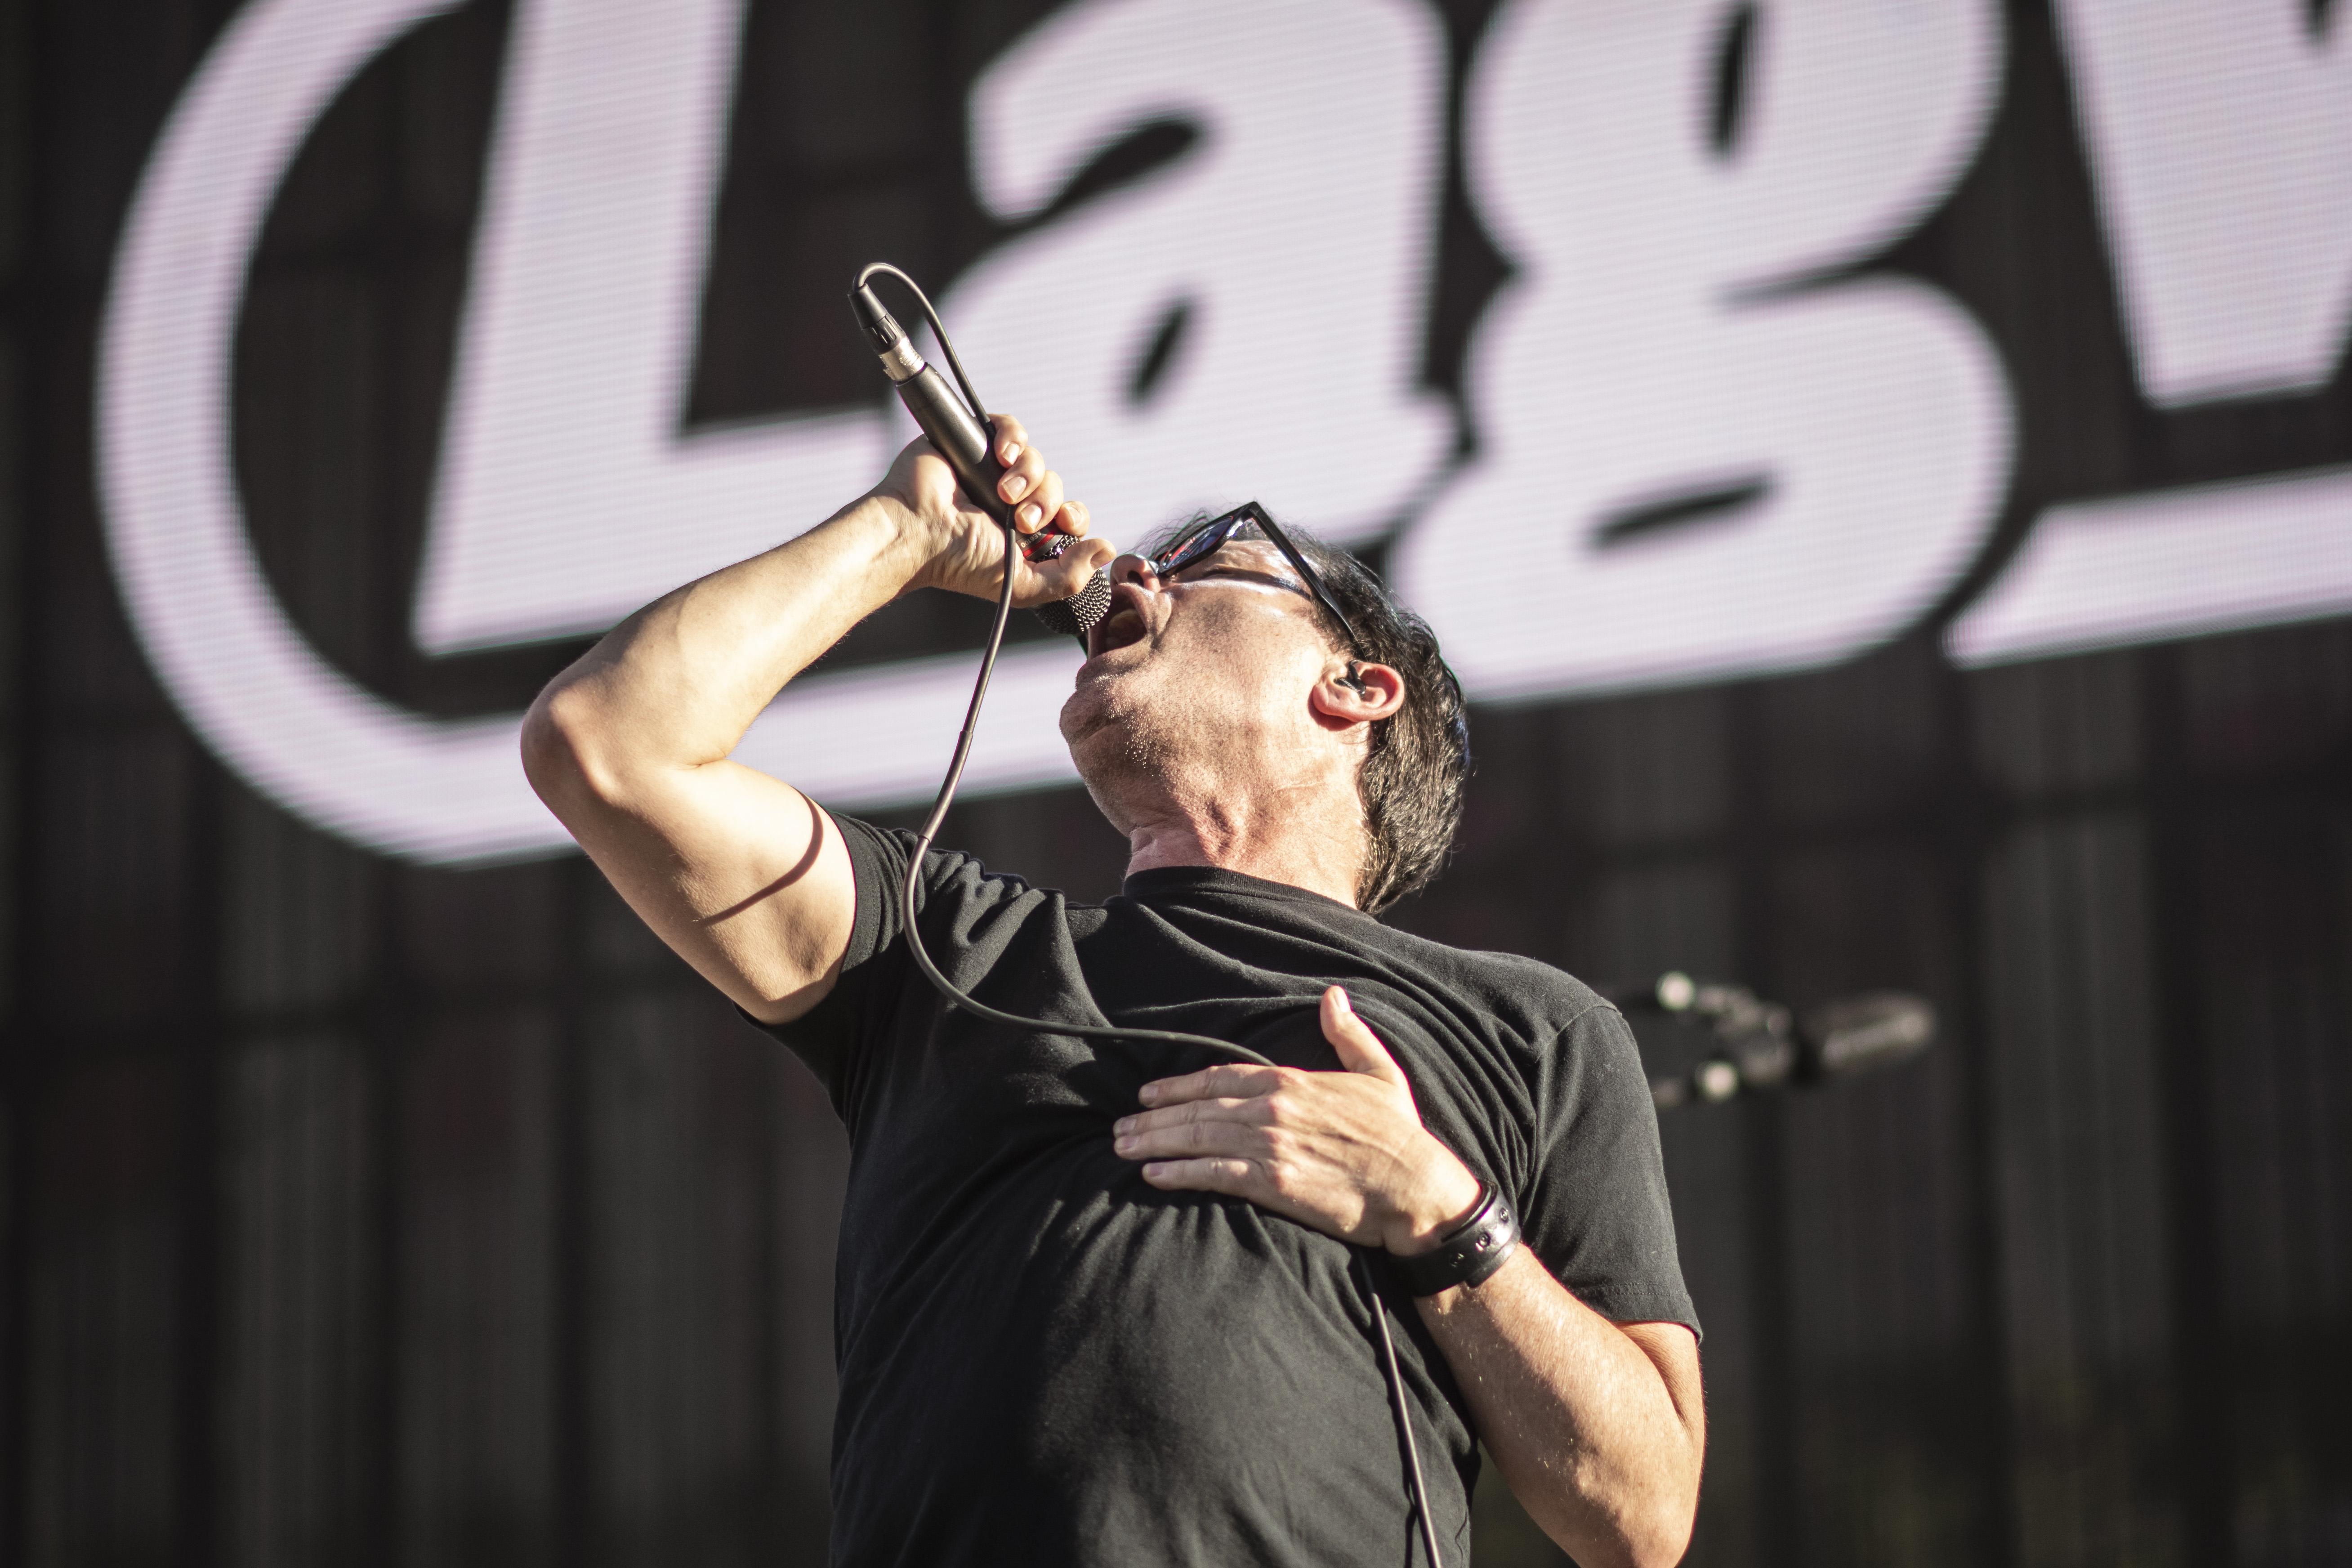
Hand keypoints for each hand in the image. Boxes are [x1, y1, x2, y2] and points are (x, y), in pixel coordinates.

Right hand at [868, 413, 1114, 604]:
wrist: (919, 532)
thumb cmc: (960, 563)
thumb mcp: (1024, 585)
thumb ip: (1070, 577)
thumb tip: (1108, 549)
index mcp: (1026, 533)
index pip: (1069, 517)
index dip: (1074, 517)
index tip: (1065, 522)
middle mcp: (1012, 501)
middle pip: (1055, 488)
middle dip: (1045, 503)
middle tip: (1020, 519)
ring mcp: (994, 471)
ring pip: (1037, 460)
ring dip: (1027, 476)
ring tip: (1002, 493)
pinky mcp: (976, 442)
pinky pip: (1012, 428)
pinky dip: (1014, 437)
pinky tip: (1003, 454)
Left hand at [1113, 987, 1483, 1254]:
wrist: (1415, 1188)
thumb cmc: (1398, 1133)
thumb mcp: (1378, 1071)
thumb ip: (1348, 1033)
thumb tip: (1333, 995)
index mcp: (1291, 1081)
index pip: (1219, 1077)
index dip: (1179, 1085)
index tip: (1148, 1094)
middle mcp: (1273, 1109)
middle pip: (1198, 1108)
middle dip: (1154, 1117)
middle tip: (1120, 1127)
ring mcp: (1271, 1145)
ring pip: (1198, 1138)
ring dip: (1155, 1142)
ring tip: (1123, 1148)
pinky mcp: (1273, 1183)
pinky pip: (1214, 1174)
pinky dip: (1179, 1172)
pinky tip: (1153, 1175)